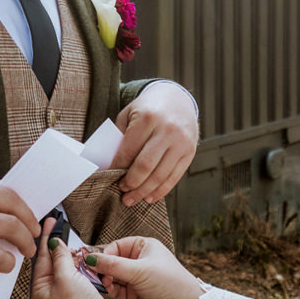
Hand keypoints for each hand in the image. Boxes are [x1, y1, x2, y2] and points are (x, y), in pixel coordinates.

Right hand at [0, 167, 40, 284]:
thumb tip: (7, 209)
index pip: (1, 185)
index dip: (19, 201)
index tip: (25, 213)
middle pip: (11, 201)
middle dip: (29, 218)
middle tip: (33, 230)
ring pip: (9, 226)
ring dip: (25, 240)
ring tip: (26, 249)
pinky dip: (8, 262)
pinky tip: (7, 264)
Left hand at [32, 218, 124, 298]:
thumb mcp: (65, 278)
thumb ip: (60, 258)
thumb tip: (56, 244)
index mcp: (39, 293)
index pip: (40, 260)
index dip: (45, 240)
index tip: (49, 224)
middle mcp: (51, 296)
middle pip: (53, 264)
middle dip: (59, 248)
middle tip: (60, 229)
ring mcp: (68, 298)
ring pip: (69, 270)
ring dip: (74, 258)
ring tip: (75, 245)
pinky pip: (81, 278)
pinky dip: (85, 268)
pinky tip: (87, 260)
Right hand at [84, 236, 206, 298]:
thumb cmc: (170, 283)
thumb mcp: (140, 270)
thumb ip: (113, 265)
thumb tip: (92, 259)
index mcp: (144, 247)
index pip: (117, 246)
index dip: (105, 253)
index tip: (95, 262)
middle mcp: (139, 262)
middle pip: (113, 261)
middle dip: (103, 268)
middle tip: (95, 275)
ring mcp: (136, 279)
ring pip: (112, 276)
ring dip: (105, 280)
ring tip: (103, 284)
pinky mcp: (133, 295)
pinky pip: (116, 290)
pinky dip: (109, 290)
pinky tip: (107, 290)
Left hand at [112, 83, 197, 205]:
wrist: (177, 99)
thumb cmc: (148, 109)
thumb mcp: (129, 114)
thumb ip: (121, 137)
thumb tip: (110, 166)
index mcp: (148, 118)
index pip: (128, 151)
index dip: (116, 168)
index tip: (108, 177)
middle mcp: (167, 130)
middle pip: (145, 166)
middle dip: (131, 183)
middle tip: (122, 192)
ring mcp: (181, 142)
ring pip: (161, 175)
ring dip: (144, 191)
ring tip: (132, 199)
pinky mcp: (190, 151)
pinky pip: (174, 177)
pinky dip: (161, 190)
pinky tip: (150, 197)